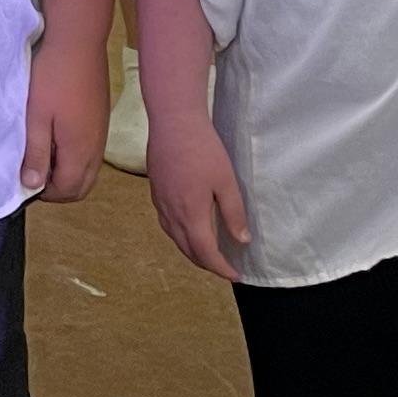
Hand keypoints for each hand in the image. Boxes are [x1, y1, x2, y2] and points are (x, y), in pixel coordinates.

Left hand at [23, 36, 110, 204]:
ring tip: (43, 154)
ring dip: (67, 172)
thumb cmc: (51, 77)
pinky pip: (91, 152)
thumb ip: (36, 153)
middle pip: (81, 186)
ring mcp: (101, 133)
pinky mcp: (101, 119)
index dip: (45, 193)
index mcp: (80, 150)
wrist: (78, 41)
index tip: (25, 180)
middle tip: (34, 172)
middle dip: (58, 188)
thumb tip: (33, 186)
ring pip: (88, 170)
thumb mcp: (35, 117)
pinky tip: (56, 136)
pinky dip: (75, 156)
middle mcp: (96, 147)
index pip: (67, 191)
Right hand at [144, 112, 251, 279]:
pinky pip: (166, 223)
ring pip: (174, 237)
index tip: (235, 275)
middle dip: (206, 263)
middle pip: (187, 249)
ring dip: (191, 250)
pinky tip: (187, 227)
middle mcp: (171, 213)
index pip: (206, 253)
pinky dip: (179, 235)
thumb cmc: (203, 149)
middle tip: (224, 267)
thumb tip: (242, 241)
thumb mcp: (226, 182)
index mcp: (191, 214)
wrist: (173, 121)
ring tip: (207, 253)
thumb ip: (234, 213)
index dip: (221, 268)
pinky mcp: (155, 190)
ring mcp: (160, 202)